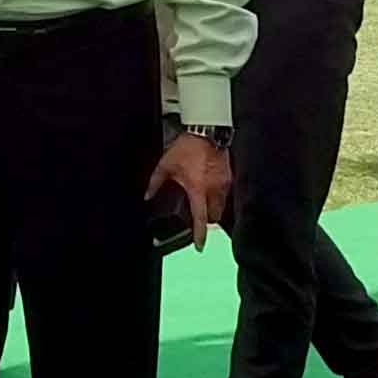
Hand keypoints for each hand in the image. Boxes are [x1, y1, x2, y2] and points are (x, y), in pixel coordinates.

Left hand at [142, 130, 230, 247]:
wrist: (206, 131)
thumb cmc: (187, 147)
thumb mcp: (166, 165)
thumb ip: (155, 182)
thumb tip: (147, 195)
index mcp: (198, 189)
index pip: (200, 218)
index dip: (200, 234)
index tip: (199, 246)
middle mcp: (214, 189)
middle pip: (214, 216)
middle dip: (207, 220)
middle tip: (197, 217)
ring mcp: (224, 183)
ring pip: (222, 206)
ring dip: (213, 209)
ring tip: (203, 202)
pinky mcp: (230, 177)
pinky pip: (226, 194)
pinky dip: (218, 196)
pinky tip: (209, 189)